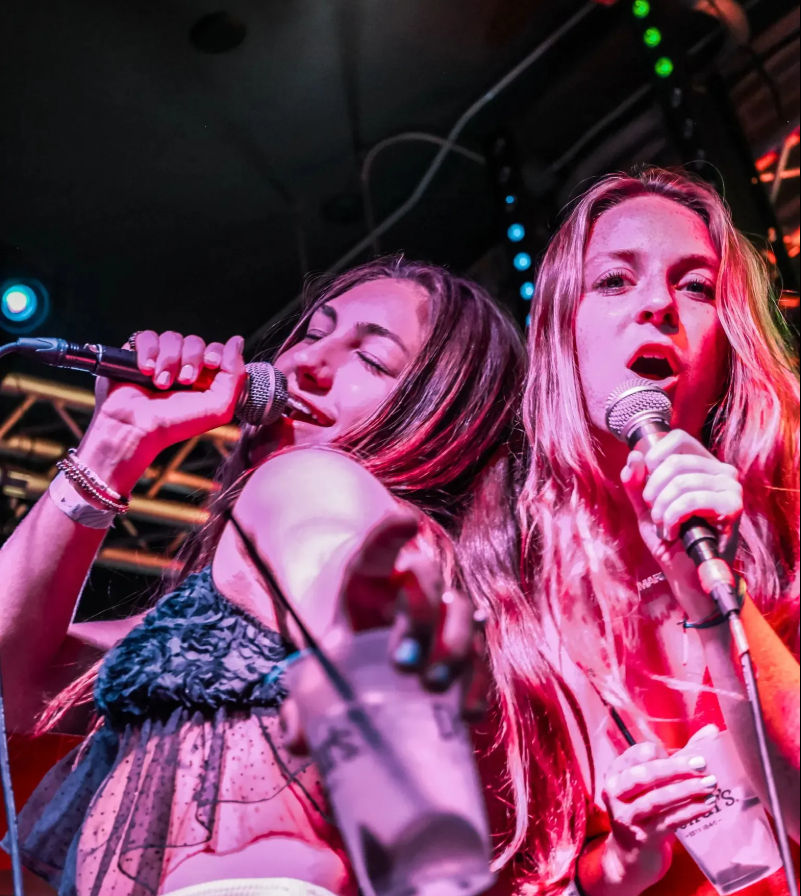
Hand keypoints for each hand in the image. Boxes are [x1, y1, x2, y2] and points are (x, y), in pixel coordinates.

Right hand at [80, 330, 245, 491]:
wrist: (137, 428)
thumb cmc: (176, 423)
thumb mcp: (218, 407)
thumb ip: (235, 376)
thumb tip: (237, 341)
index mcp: (205, 378)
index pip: (217, 349)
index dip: (215, 352)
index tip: (210, 365)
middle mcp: (183, 366)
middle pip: (195, 341)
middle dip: (191, 359)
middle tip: (183, 381)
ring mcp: (160, 359)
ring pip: (172, 337)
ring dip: (169, 360)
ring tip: (161, 383)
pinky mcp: (137, 354)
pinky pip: (147, 336)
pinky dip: (148, 351)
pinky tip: (146, 370)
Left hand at [280, 514, 486, 751]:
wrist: (368, 642)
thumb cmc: (342, 642)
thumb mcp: (318, 656)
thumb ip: (306, 691)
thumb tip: (296, 734)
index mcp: (371, 575)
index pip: (379, 547)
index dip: (390, 532)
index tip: (404, 522)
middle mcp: (414, 585)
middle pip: (427, 582)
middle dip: (419, 619)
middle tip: (402, 662)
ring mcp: (445, 611)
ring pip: (462, 615)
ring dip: (454, 649)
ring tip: (435, 687)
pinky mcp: (466, 646)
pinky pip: (479, 658)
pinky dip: (476, 684)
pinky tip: (467, 713)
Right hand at [600, 726, 719, 890]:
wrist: (630, 858)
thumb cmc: (646, 812)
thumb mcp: (654, 786)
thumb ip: (679, 758)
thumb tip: (710, 731)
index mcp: (616, 773)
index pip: (637, 754)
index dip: (662, 753)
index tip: (690, 755)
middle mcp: (615, 792)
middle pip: (645, 775)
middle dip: (675, 768)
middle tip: (703, 765)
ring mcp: (626, 815)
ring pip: (656, 798)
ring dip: (685, 790)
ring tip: (710, 785)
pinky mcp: (641, 837)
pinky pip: (667, 821)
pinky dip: (688, 812)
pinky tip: (705, 806)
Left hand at [621, 429, 741, 619]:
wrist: (686, 574)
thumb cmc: (671, 538)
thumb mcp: (646, 507)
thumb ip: (636, 483)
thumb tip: (634, 456)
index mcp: (702, 465)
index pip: (677, 439)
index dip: (654, 456)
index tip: (646, 485)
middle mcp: (721, 472)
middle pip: (674, 462)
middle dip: (653, 490)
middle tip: (653, 512)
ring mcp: (730, 488)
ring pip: (681, 482)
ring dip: (662, 509)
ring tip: (664, 526)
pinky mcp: (732, 507)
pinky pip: (690, 500)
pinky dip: (673, 517)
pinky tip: (673, 532)